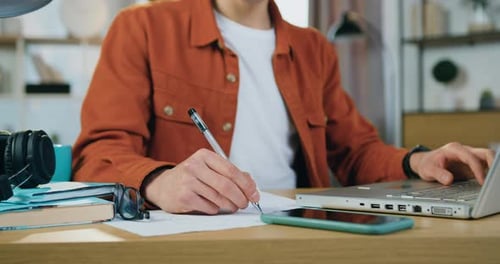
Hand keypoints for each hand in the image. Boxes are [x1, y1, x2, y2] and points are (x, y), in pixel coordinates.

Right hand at [143, 149, 259, 213]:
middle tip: (245, 203)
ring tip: (232, 206)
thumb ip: (229, 173)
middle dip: (240, 197)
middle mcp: (194, 166)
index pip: (231, 170)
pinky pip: (209, 207)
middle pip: (226, 185)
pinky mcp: (183, 197)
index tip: (254, 193)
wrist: (163, 186)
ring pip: (219, 198)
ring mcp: (187, 182)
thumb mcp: (208, 169)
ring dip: (230, 205)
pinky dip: (216, 209)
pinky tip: (213, 206)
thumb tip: (251, 184)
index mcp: (204, 156)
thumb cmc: (190, 177)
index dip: (246, 184)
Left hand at [409, 142, 494, 184]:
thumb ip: (438, 174)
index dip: (478, 169)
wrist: (425, 162)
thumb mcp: (427, 170)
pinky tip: (489, 185)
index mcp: (454, 149)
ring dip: (493, 170)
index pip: (471, 157)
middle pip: (485, 153)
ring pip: (488, 159)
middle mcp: (464, 151)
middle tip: (495, 180)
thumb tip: (449, 180)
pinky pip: (485, 167)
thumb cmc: (427, 164)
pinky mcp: (472, 166)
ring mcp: (469, 158)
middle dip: (494, 165)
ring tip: (494, 184)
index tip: (482, 182)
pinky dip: (489, 174)